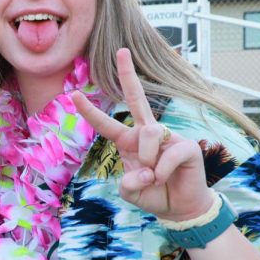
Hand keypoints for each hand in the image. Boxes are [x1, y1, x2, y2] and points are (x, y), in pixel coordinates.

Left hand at [70, 48, 213, 221]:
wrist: (180, 209)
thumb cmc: (154, 195)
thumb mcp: (131, 192)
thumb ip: (128, 183)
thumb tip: (143, 171)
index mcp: (129, 142)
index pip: (107, 124)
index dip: (90, 111)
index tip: (73, 94)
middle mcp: (148, 134)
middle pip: (137, 99)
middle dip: (128, 74)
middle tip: (121, 51)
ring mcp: (168, 137)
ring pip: (148, 133)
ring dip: (147, 161)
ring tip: (154, 177)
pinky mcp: (186, 145)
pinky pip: (168, 153)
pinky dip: (162, 171)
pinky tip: (165, 178)